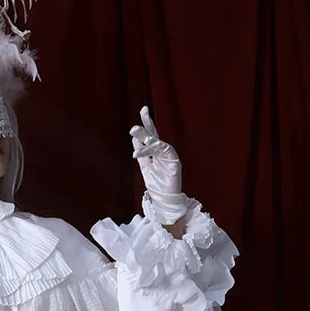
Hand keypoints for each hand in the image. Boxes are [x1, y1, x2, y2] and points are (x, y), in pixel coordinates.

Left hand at [130, 105, 188, 226]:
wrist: (165, 201)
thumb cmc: (157, 186)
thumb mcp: (145, 167)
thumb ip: (142, 154)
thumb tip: (135, 140)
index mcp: (156, 153)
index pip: (151, 136)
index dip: (146, 124)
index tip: (143, 109)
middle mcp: (163, 152)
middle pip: (155, 134)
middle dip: (148, 122)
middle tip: (143, 110)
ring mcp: (169, 156)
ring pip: (157, 142)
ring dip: (145, 136)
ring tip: (134, 131)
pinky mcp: (174, 161)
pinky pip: (164, 151)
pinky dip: (152, 149)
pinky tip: (142, 148)